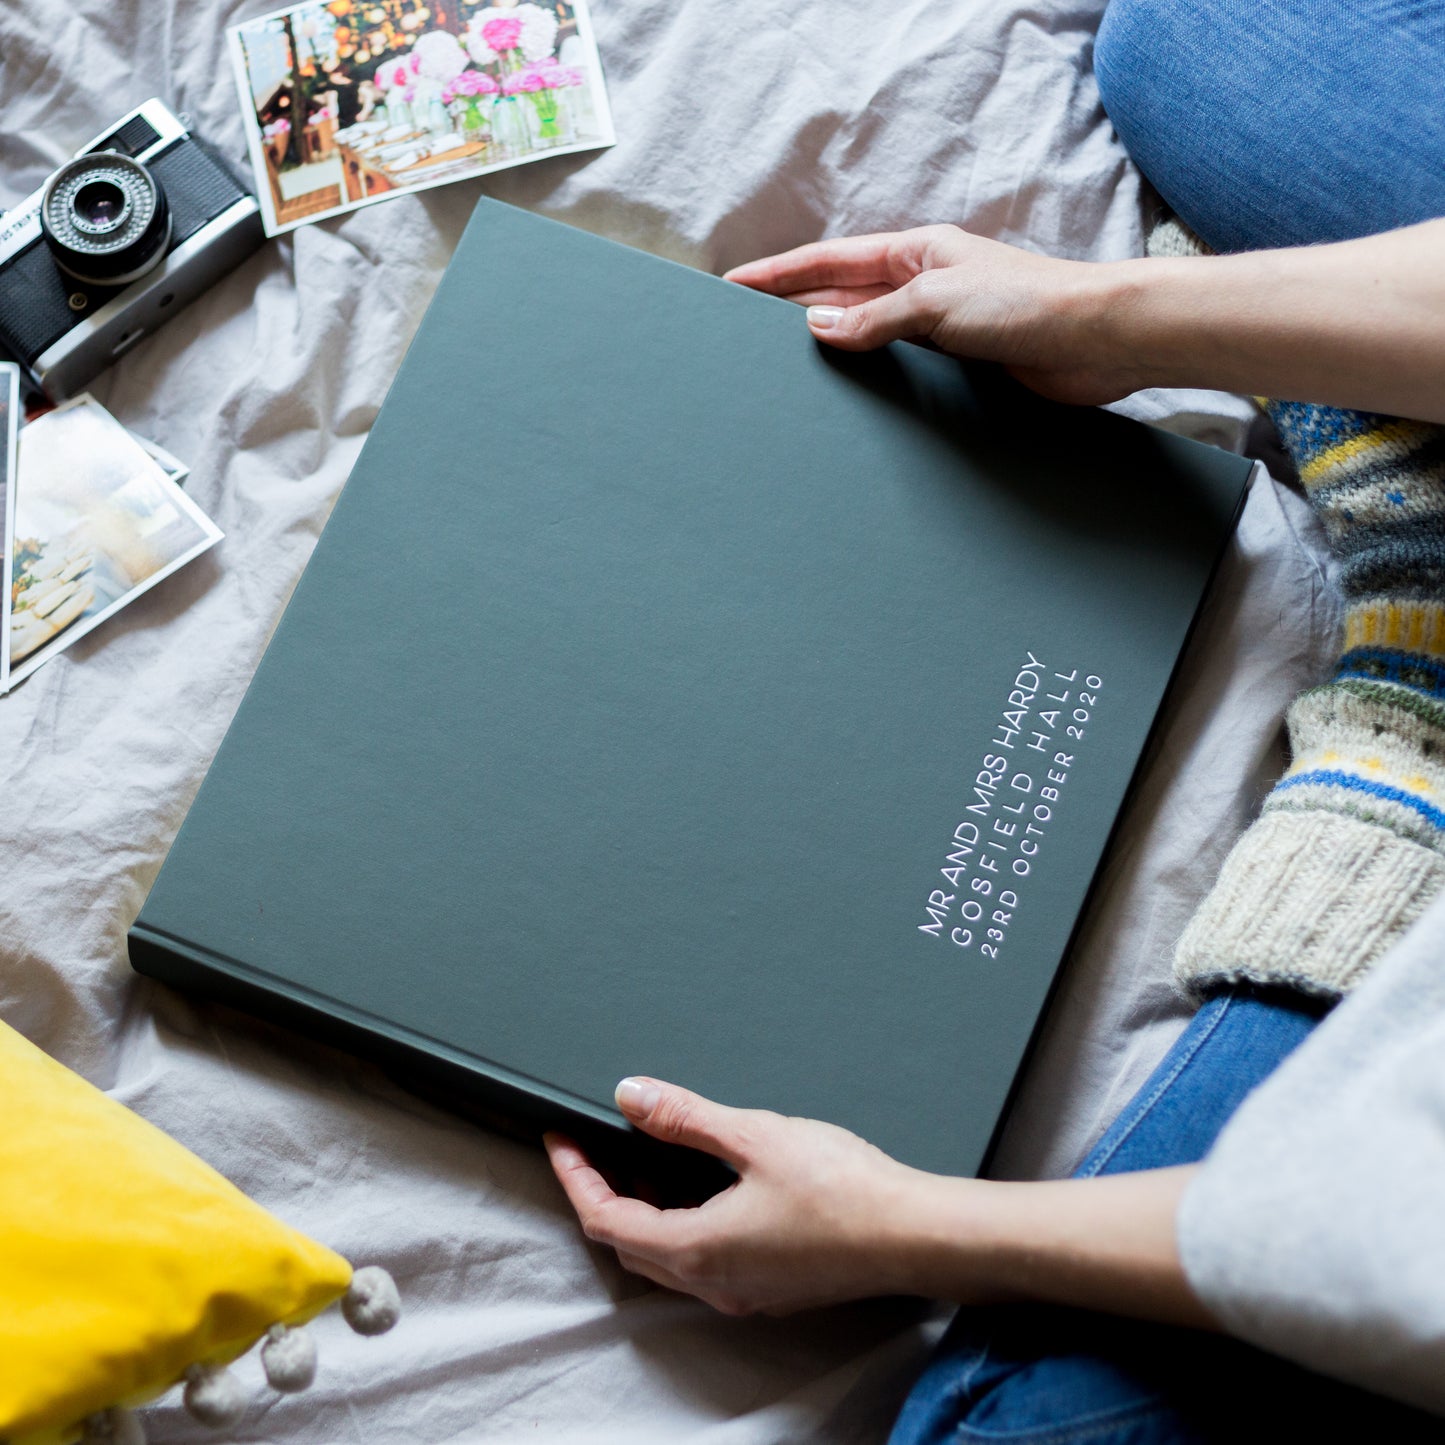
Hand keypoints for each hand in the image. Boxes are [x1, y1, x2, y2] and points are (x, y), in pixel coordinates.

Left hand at [547, 1077, 1212, 1326]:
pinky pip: (703, 1261)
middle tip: (590, 1147)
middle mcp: (713, 1282)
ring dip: (640, 1212)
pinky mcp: (773, 1286)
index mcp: (697, 1249)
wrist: (918, 1233)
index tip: (560, 1138)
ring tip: (639, 1158)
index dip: (575, 1176)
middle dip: (600, 1194)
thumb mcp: (755, 1135)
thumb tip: (630, 1096)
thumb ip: (686, 1116)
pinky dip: (680, 1224)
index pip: (606, 1219)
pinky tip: (700, 1188)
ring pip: (665, 1257)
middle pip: (628, 1244)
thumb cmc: (844, 1187)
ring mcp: (745, 1292)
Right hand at [724, 225, 1145, 405]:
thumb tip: (818, 327)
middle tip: (743, 335)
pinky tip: (844, 398)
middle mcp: (922, 287)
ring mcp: (938, 327)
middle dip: (793, 312)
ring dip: (829, 352)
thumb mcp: (935, 301)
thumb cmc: (1025, 304)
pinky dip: (867, 381)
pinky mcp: (957, 365)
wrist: (1093, 341)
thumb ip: (874, 318)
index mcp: (914, 254)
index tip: (734, 286)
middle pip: (841, 298)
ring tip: (780, 372)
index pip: (828, 261)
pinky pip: (896, 371)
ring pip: (866, 338)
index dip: (778, 275)